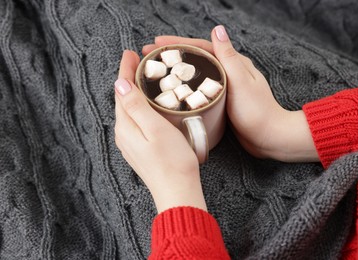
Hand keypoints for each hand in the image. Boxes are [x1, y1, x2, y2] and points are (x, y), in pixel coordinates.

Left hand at [114, 50, 206, 212]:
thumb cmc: (172, 161)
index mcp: (126, 126)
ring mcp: (131, 143)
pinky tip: (147, 105)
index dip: (125, 71)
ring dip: (133, 92)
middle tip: (136, 60)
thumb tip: (120, 85)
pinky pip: (135, 121)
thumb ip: (136, 106)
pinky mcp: (140, 149)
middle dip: (128, 79)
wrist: (177, 191)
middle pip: (123, 100)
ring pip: (129, 110)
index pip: (122, 91)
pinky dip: (139, 107)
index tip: (129, 53)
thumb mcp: (155, 128)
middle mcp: (124, 134)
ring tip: (142, 77)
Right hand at [143, 26, 318, 161]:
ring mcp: (225, 86)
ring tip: (157, 70)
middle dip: (173, 54)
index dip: (178, 43)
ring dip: (177, 69)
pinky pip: (199, 88)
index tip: (158, 42)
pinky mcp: (221, 101)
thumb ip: (228, 57)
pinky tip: (174, 91)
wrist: (269, 137)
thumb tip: (218, 29)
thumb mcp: (241, 82)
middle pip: (196, 58)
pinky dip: (185, 86)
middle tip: (150, 55)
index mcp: (234, 63)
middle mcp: (229, 71)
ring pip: (196, 73)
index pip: (201, 46)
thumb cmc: (257, 112)